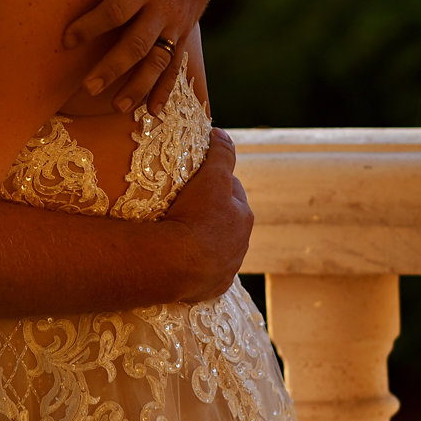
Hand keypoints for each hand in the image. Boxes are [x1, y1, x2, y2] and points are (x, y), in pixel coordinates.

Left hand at [62, 0, 213, 112]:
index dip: (91, 25)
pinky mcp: (184, 31)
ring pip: (158, 60)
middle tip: (89, 86)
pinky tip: (152, 112)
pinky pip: (176, 65)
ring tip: (117, 105)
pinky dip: (165, 89)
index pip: (116, 9)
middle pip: (138, 42)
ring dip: (139, 84)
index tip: (66, 40)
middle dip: (114, 66)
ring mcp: (177, 22)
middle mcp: (164, 6)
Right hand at [161, 128, 252, 301]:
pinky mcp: (211, 287)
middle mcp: (240, 242)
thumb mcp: (210, 178)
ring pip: (218, 248)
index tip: (197, 181)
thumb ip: (220, 154)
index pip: (232, 192)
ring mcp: (227, 267)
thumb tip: (223, 133)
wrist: (177, 264)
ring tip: (178, 236)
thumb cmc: (194, 217)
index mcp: (243, 215)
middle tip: (185, 207)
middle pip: (227, 221)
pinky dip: (196, 266)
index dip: (215, 183)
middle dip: (213, 214)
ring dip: (203, 241)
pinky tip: (179, 261)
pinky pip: (205, 274)